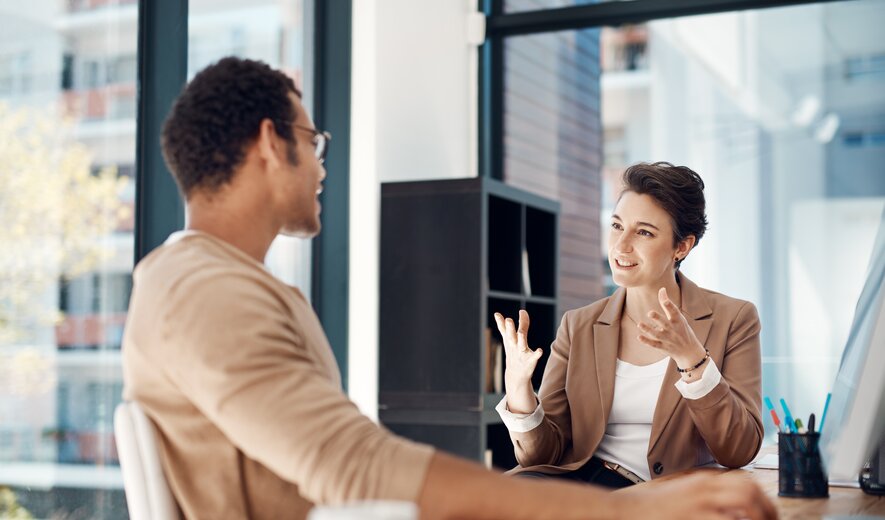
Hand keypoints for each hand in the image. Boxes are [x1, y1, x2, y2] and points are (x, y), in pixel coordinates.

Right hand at [494, 310, 541, 404]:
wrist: (516, 375)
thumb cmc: (514, 353)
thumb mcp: (510, 340)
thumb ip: (511, 325)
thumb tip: (508, 312)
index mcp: (510, 340)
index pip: (505, 329)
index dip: (502, 322)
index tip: (497, 314)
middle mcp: (514, 346)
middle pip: (511, 335)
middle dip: (510, 328)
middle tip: (508, 320)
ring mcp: (521, 353)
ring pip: (521, 345)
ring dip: (521, 339)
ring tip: (521, 333)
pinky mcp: (530, 361)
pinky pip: (534, 357)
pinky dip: (536, 354)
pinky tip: (540, 350)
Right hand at [619, 471, 777, 519]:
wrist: (624, 510)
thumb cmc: (651, 507)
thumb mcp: (680, 492)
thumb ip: (703, 493)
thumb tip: (728, 506)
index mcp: (701, 480)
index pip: (744, 480)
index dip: (762, 498)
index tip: (767, 512)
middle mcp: (704, 487)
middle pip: (749, 489)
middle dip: (767, 508)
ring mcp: (700, 503)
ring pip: (745, 502)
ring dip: (758, 516)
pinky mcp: (695, 517)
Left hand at [636, 287, 706, 369]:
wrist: (690, 352)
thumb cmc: (682, 330)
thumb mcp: (678, 317)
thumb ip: (668, 304)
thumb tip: (662, 289)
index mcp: (678, 321)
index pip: (674, 312)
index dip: (670, 306)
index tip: (665, 301)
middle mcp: (673, 329)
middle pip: (665, 323)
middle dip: (658, 318)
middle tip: (650, 313)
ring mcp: (668, 339)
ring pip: (657, 334)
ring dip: (648, 330)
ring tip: (640, 324)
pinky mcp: (663, 347)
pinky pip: (654, 344)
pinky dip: (647, 341)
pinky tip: (639, 337)